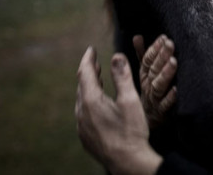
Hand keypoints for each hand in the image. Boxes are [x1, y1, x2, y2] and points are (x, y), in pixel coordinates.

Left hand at [75, 46, 161, 174]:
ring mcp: (82, 127)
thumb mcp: (130, 99)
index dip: (88, 59)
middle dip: (89, 72)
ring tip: (98, 80)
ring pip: (82, 101)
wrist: (128, 162)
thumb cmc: (131, 131)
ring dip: (89, 88)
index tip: (91, 49)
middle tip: (95, 62)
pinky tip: (98, 105)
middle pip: (82, 86)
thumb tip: (117, 55)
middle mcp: (82, 113)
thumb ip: (122, 76)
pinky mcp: (86, 137)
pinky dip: (89, 102)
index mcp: (91, 101)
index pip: (85, 73)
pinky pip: (83, 114)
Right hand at [133, 35, 177, 128]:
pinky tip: (177, 90)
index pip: (147, 61)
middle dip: (161, 56)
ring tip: (174, 61)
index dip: (154, 49)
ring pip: (159, 86)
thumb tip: (137, 36)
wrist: (145, 125)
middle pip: (154, 70)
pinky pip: (166, 106)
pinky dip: (171, 98)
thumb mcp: (144, 75)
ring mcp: (154, 100)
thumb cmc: (147, 95)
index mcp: (144, 77)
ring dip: (166, 73)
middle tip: (170, 43)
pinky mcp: (162, 113)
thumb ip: (142, 55)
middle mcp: (148, 87)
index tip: (163, 38)